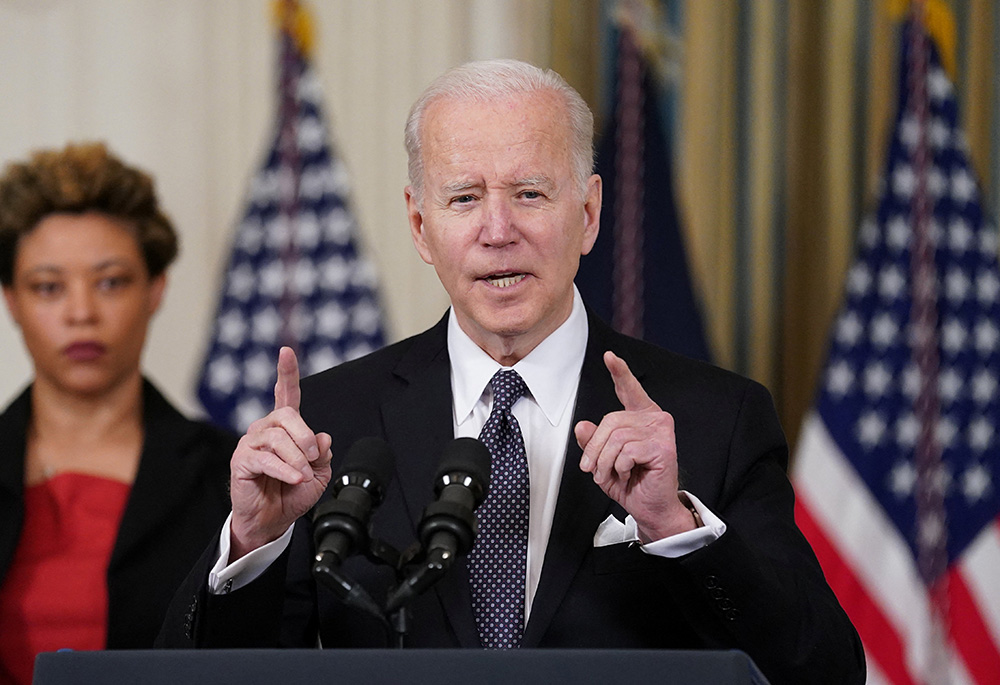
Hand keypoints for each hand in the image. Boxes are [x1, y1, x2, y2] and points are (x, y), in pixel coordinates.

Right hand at [229, 346, 332, 560]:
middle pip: (287, 415)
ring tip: (303, 475)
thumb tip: (322, 438)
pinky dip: (285, 469)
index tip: (286, 351)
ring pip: (278, 438)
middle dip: (305, 436)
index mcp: (284, 427)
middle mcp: (265, 429)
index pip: (286, 394)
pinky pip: (266, 459)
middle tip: (313, 458)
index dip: (287, 372)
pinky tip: (295, 478)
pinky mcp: (242, 461)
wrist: (273, 520)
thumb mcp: (319, 473)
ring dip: (297, 458)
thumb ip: (322, 453)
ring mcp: (251, 444)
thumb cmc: (292, 494)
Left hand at [575, 351, 695, 541]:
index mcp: (641, 418)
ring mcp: (661, 432)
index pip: (628, 390)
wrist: (651, 508)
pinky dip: (619, 467)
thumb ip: (594, 441)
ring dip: (605, 462)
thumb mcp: (603, 461)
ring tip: (611, 475)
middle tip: (592, 469)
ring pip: (616, 438)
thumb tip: (582, 426)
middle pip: (611, 420)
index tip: (610, 357)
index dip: (619, 372)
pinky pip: (626, 451)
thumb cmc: (631, 484)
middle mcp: (654, 419)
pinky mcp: (663, 447)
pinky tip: (627, 474)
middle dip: (595, 448)